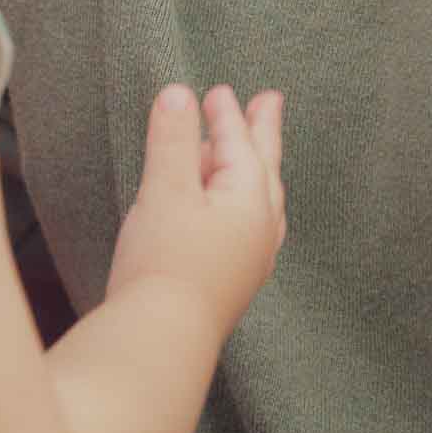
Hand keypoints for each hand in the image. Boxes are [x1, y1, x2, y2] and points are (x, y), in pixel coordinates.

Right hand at [106, 84, 285, 339]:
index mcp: (251, 198)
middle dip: (262, 132)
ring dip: (254, 168)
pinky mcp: (234, 282)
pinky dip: (244, 204)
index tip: (220, 90)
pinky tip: (236, 216)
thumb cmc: (164, 263)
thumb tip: (179, 93)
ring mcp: (252, 258)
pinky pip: (251, 227)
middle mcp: (261, 227)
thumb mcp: (165, 189)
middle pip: (265, 166)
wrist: (162, 341)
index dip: (227, 114)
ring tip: (251, 153)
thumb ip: (174, 138)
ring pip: (262, 199)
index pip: (239, 144)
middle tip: (269, 102)